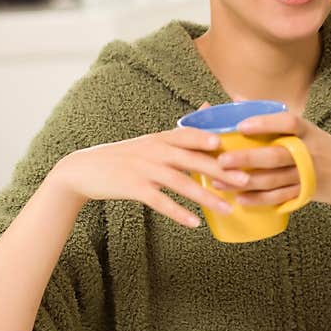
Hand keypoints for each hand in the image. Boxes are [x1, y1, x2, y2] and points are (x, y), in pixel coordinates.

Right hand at [47, 102, 241, 227]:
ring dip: (206, 196)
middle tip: (245, 180)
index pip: (191, 135)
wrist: (84, 169)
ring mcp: (144, 169)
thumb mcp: (152, 140)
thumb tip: (209, 107)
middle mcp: (155, 150)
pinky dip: (178, 212)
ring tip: (227, 208)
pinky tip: (194, 223)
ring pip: (181, 183)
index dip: (213, 139)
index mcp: (162, 138)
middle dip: (221, 170)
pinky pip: (160, 202)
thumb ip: (181, 131)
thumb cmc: (125, 156)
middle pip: (193, 159)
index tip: (238, 145)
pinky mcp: (133, 188)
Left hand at [215, 110, 330, 210]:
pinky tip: (240, 200)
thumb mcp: (313, 132)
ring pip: (273, 180)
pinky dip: (259, 200)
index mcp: (310, 133)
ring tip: (219, 182)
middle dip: (247, 159)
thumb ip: (279, 122)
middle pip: (275, 155)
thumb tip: (240, 100)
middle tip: (222, 160)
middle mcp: (310, 152)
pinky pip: (280, 198)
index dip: (265, 123)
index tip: (242, 125)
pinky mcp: (308, 193)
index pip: (288, 122)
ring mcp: (309, 175)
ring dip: (245, 182)